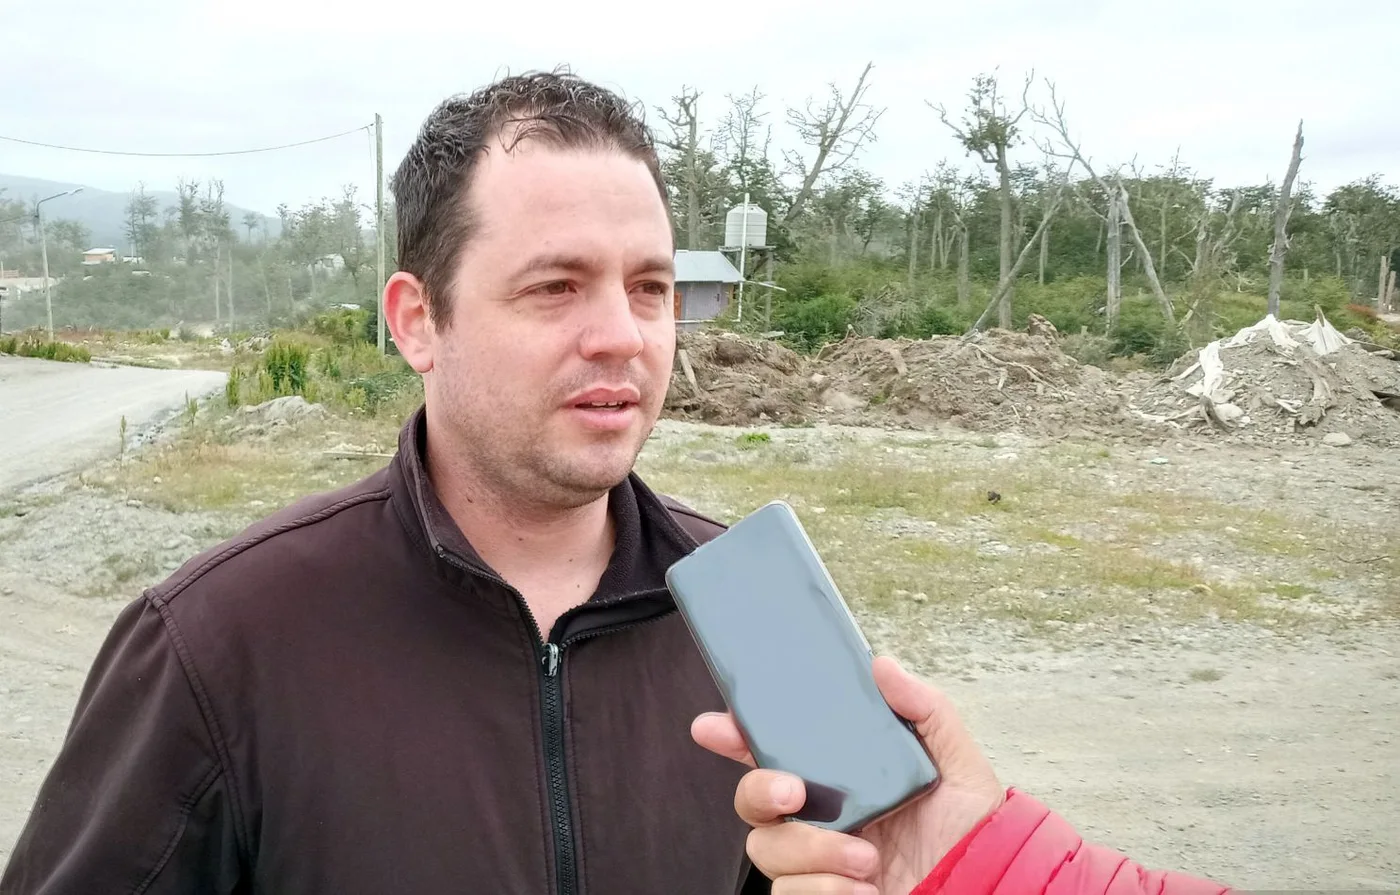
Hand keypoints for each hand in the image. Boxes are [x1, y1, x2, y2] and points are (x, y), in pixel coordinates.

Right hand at [692, 656, 1004, 893]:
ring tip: (867, 860)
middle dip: (759, 791)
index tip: (713, 726)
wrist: (980, 889)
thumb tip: (883, 664)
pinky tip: (864, 890)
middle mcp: (818, 819)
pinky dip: (826, 891)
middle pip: (751, 801)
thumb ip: (924, 708)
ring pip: (768, 850)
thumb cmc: (968, 832)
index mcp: (838, 778)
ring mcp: (815, 862)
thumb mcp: (955, 761)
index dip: (734, 735)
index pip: (772, 751)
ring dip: (815, 852)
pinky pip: (791, 894)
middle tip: (794, 793)